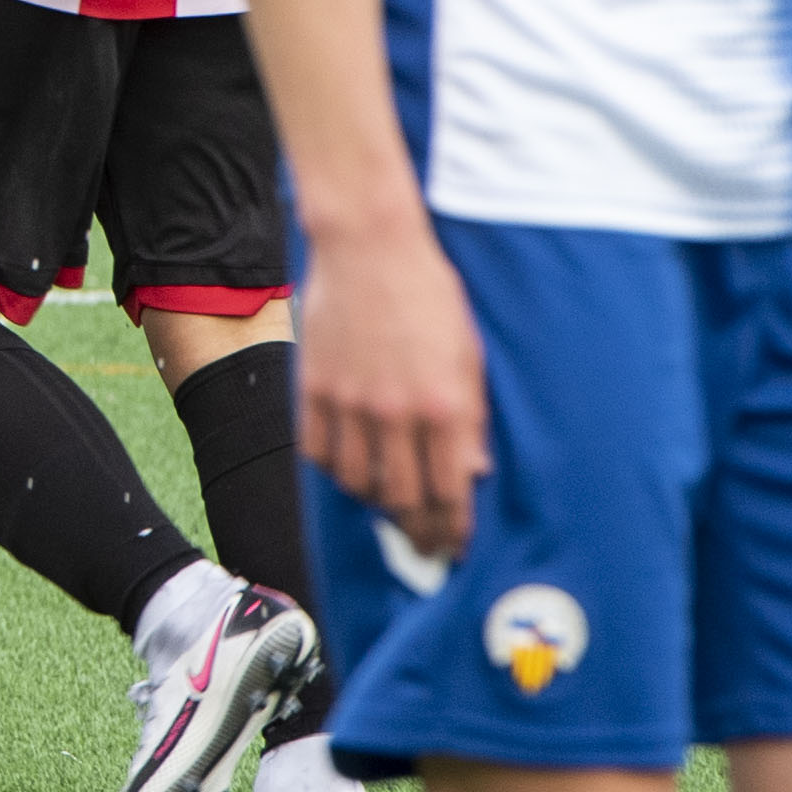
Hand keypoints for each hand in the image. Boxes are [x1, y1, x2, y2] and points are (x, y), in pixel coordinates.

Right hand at [294, 213, 488, 561]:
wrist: (369, 245)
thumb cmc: (428, 293)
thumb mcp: (468, 352)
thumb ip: (472, 416)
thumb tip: (475, 472)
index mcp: (446, 404)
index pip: (451, 491)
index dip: (454, 529)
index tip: (455, 545)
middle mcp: (398, 411)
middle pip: (404, 500)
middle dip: (417, 532)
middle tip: (423, 545)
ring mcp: (351, 402)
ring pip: (359, 483)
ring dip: (377, 502)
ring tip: (389, 505)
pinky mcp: (315, 388)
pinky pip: (320, 453)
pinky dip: (337, 469)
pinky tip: (352, 468)